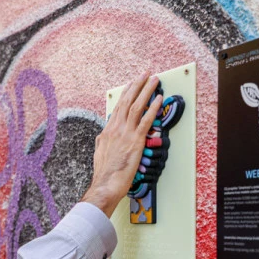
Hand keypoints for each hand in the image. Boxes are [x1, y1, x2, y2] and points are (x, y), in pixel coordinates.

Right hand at [82, 74, 161, 216]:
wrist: (105, 184)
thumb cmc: (104, 173)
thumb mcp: (99, 153)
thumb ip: (103, 142)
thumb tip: (103, 136)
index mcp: (108, 131)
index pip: (118, 107)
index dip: (126, 93)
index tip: (131, 84)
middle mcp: (116, 128)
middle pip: (127, 101)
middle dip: (137, 85)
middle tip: (144, 74)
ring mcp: (125, 133)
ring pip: (137, 106)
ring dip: (146, 91)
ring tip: (154, 80)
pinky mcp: (135, 141)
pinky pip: (146, 120)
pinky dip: (153, 108)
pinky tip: (159, 100)